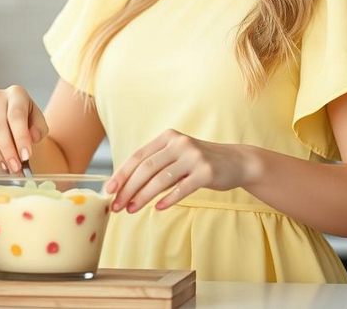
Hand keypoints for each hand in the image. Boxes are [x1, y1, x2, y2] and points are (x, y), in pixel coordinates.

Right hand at [0, 85, 49, 173]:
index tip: (25, 156)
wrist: (13, 120)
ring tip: (6, 165)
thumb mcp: (39, 123)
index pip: (16, 116)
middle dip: (7, 150)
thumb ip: (39, 129)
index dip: (20, 138)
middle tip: (15, 166)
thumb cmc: (28, 121)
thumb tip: (32, 137)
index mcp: (16, 93)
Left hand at [105, 128, 255, 212]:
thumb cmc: (199, 162)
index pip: (138, 156)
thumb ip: (156, 165)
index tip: (109, 191)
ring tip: (131, 210)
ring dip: (143, 197)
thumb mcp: (177, 156)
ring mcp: (194, 157)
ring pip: (161, 180)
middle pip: (146, 168)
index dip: (121, 174)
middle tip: (117, 206)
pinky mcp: (206, 172)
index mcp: (168, 137)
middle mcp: (179, 144)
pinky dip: (168, 200)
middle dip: (128, 189)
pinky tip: (158, 209)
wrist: (236, 161)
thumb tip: (126, 187)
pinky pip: (182, 188)